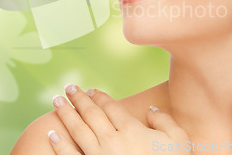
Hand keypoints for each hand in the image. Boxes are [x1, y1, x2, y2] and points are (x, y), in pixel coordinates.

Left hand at [47, 84, 189, 153]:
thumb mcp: (179, 141)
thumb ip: (164, 121)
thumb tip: (150, 109)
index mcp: (132, 130)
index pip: (111, 107)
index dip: (100, 96)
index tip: (90, 90)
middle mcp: (113, 140)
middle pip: (92, 114)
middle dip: (79, 99)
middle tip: (68, 87)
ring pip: (78, 130)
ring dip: (66, 114)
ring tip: (56, 101)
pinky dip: (60, 144)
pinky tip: (52, 133)